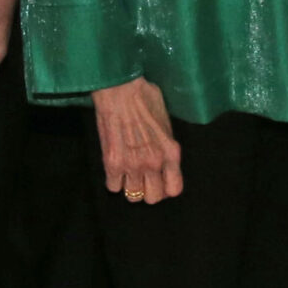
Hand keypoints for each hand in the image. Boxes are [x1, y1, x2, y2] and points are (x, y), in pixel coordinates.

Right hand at [94, 77, 182, 202]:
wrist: (119, 89)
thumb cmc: (144, 96)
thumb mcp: (165, 120)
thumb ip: (165, 141)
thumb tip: (162, 148)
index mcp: (171, 152)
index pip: (174, 189)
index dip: (166, 187)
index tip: (159, 180)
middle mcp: (154, 163)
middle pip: (153, 198)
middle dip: (148, 190)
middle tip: (142, 178)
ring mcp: (133, 165)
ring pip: (133, 196)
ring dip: (130, 186)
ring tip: (127, 173)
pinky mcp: (112, 163)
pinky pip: (113, 187)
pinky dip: (113, 180)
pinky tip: (114, 167)